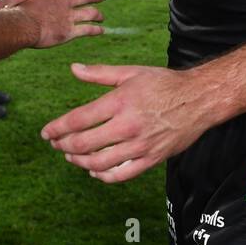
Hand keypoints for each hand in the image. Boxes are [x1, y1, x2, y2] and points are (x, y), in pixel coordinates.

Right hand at [16, 0, 103, 47]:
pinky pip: (87, 30)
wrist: (21, 25)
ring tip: (102, 16)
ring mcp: (68, 16)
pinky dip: (96, 30)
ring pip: (91, 13)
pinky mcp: (69, 31)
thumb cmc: (17, 10)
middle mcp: (64, 2)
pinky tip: (101, 31)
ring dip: (98, 14)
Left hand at [41, 63, 208, 183]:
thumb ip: (100, 73)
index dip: (57, 128)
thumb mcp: (131, 73)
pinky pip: (121, 175)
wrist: (199, 99)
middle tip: (56, 144)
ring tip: (72, 157)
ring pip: (99, 163)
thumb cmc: (164, 83)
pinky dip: (103, 176)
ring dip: (79, 162)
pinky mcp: (151, 159)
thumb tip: (74, 68)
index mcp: (120, 102)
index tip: (46, 132)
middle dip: (63, 146)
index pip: (78, 120)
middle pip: (84, 145)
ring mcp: (140, 145)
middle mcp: (127, 126)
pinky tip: (95, 170)